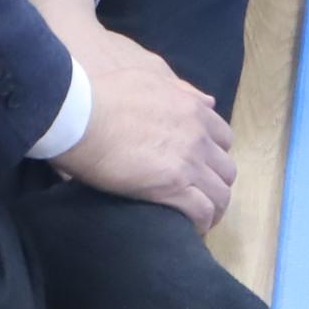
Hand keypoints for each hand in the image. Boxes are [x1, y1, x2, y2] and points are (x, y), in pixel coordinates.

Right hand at [34, 0, 237, 228]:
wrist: (82, 115)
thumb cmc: (105, 95)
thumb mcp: (149, 78)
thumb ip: (182, 91)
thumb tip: (207, 100)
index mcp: (194, 109)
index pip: (224, 139)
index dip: (214, 156)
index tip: (201, 168)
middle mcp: (199, 136)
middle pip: (226, 170)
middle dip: (216, 184)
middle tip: (198, 196)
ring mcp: (189, 162)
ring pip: (220, 195)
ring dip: (212, 208)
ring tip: (197, 220)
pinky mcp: (173, 187)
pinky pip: (202, 212)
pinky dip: (201, 223)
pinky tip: (189, 229)